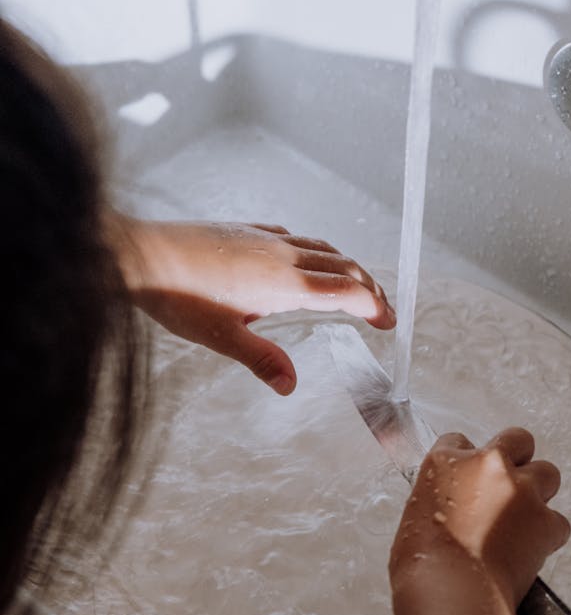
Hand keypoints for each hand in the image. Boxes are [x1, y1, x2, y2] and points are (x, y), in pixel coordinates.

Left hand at [118, 218, 394, 394]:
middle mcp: (282, 254)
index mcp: (284, 283)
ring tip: (355, 284)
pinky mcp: (245, 228)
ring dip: (346, 266)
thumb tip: (290, 386)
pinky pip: (294, 236)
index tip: (388, 322)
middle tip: (382, 308)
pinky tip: (305, 258)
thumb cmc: (177, 297)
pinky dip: (314, 250)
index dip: (373, 306)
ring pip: (321, 248)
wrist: (139, 254)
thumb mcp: (222, 338)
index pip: (345, 292)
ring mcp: (264, 237)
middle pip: (342, 267)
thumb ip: (262, 359)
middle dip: (369, 287)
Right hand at [390, 426, 569, 607]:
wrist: (452, 590)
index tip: (470, 478)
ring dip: (539, 492)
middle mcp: (488, 465)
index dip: (467, 461)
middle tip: (509, 485)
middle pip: (517, 439)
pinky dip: (548, 535)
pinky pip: (558, 522)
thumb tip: (451, 514)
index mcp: (447, 462)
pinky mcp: (546, 521)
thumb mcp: (416, 518)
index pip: (459, 441)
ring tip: (524, 519)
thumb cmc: (424, 564)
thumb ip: (440, 500)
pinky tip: (530, 551)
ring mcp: (522, 491)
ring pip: (548, 473)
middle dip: (517, 459)